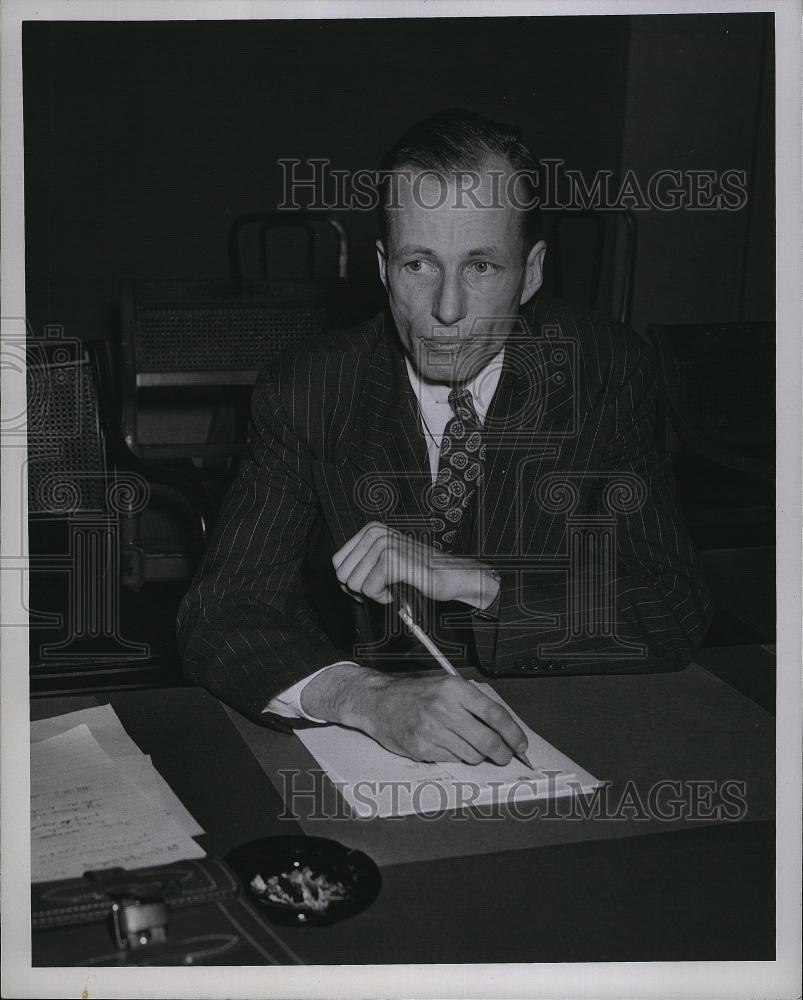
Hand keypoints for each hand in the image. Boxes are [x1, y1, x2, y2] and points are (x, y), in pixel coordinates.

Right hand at [301, 664, 527, 764]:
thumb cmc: (416, 694)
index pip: (496, 715)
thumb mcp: (446, 686)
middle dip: (502, 754)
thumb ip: (473, 704)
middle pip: (488, 741)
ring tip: (469, 745)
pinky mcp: (422, 748)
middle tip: (504, 756)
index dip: (514, 734)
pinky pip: (452, 760)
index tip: (521, 745)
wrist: (378, 702)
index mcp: (455, 689)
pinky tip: (446, 745)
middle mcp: (444, 708)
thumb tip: (505, 730)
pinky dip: (456, 756)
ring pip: (472, 755)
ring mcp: (432, 730)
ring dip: (477, 755)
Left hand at [332, 522, 498, 609]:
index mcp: (371, 531)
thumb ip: (361, 566)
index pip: (338, 562)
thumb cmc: (418, 573)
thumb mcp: (383, 563)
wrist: (448, 577)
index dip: (351, 580)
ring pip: (354, 584)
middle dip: (361, 589)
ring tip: (393, 587)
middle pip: (343, 574)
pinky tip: (397, 591)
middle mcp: (376, 534)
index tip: (371, 584)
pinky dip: (383, 598)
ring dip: (374, 594)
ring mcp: (384, 545)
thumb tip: (340, 581)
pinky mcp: (393, 560)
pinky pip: (369, 589)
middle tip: (383, 588)